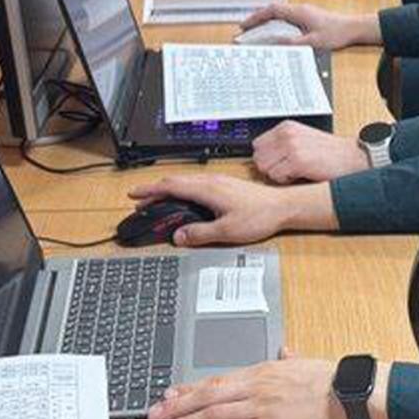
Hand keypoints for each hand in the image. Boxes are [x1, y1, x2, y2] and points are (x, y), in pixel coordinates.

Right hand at [127, 173, 325, 245]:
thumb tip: (179, 237)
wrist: (283, 207)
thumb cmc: (260, 216)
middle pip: (175, 182)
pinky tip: (184, 199)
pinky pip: (196, 183)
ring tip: (157, 200)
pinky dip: (182, 190)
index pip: (170, 186)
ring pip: (185, 182)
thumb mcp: (226, 231)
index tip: (135, 194)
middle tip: (140, 200)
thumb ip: (200, 234)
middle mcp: (211, 181)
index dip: (150, 190)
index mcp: (207, 189)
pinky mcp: (225, 185)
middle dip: (154, 190)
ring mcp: (218, 182)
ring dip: (168, 189)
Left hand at [148, 353, 352, 418]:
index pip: (215, 381)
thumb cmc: (328, 379)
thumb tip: (285, 351)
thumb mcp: (303, 363)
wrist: (346, 392)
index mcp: (259, 372)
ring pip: (212, 414)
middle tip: (154, 414)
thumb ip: (288, 359)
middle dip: (177, 406)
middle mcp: (253, 388)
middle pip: (206, 397)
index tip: (169, 395)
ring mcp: (259, 407)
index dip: (188, 389)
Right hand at [238, 1, 376, 51]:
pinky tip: (273, 32)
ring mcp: (304, 13)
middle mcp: (300, 10)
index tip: (245, 25)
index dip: (256, 17)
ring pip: (279, 14)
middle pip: (272, 11)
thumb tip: (275, 44)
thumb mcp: (313, 42)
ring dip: (266, 21)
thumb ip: (293, 43)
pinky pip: (286, 18)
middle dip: (257, 19)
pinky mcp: (307, 17)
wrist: (353, 28)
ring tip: (255, 31)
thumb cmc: (337, 33)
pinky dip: (276, 23)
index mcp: (299, 12)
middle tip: (245, 30)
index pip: (271, 11)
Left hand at [252, 120, 372, 182]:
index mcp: (286, 127)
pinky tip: (300, 176)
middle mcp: (286, 134)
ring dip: (277, 175)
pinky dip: (286, 181)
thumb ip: (282, 144)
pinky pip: (276, 176)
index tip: (278, 163)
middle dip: (270, 168)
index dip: (266, 158)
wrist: (353, 157)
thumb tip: (261, 158)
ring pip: (265, 168)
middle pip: (258, 157)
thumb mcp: (303, 139)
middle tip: (287, 170)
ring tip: (295, 172)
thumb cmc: (331, 153)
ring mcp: (291, 146)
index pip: (257, 145)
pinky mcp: (297, 160)